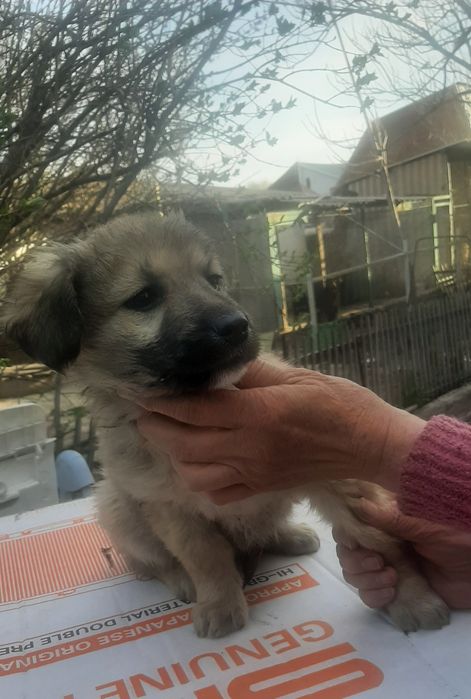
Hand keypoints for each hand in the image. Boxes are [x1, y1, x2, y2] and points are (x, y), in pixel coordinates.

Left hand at [135, 358, 423, 503]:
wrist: (370, 445)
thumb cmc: (340, 402)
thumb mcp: (297, 376)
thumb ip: (253, 373)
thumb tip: (217, 366)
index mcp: (259, 413)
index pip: (195, 409)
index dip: (163, 402)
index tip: (144, 391)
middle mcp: (250, 448)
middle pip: (184, 444)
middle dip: (155, 428)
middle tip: (146, 412)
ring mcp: (255, 473)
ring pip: (194, 475)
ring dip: (175, 456)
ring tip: (173, 436)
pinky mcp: (263, 489)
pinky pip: (218, 494)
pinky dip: (201, 481)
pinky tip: (202, 462)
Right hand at [335, 496, 470, 608]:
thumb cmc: (456, 537)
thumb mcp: (425, 525)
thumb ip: (392, 519)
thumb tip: (359, 504)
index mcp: (386, 524)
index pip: (350, 526)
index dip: (345, 535)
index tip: (353, 542)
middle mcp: (381, 545)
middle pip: (346, 553)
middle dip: (356, 560)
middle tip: (378, 562)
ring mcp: (386, 569)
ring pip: (354, 576)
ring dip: (366, 579)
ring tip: (392, 578)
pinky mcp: (395, 592)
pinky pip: (369, 597)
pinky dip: (374, 596)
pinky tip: (391, 592)